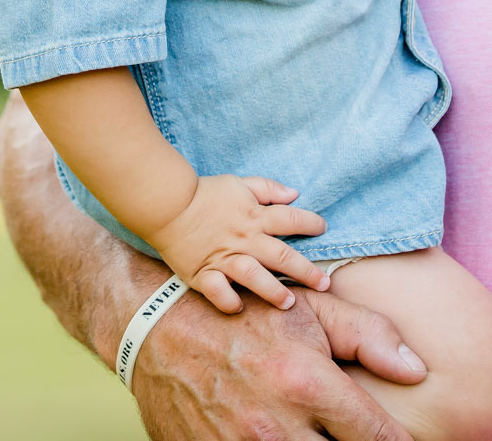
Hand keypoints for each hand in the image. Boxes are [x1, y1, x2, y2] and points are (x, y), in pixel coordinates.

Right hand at [133, 284, 427, 440]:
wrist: (159, 329)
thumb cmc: (246, 316)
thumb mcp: (310, 311)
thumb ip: (369, 337)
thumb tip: (417, 372)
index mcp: (306, 385)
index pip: (377, 438)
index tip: (398, 439)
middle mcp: (276, 427)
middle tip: (348, 430)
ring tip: (313, 429)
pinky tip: (286, 434)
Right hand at [145, 174, 330, 311]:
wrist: (167, 205)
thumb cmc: (204, 193)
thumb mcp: (239, 183)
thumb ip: (268, 188)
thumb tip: (294, 193)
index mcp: (254, 216)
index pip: (290, 220)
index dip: (310, 223)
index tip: (323, 229)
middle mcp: (244, 239)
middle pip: (281, 255)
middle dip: (306, 271)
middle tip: (324, 284)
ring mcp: (223, 258)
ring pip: (254, 277)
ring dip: (273, 291)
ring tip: (290, 303)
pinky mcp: (203, 273)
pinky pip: (218, 291)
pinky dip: (228, 301)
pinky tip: (239, 308)